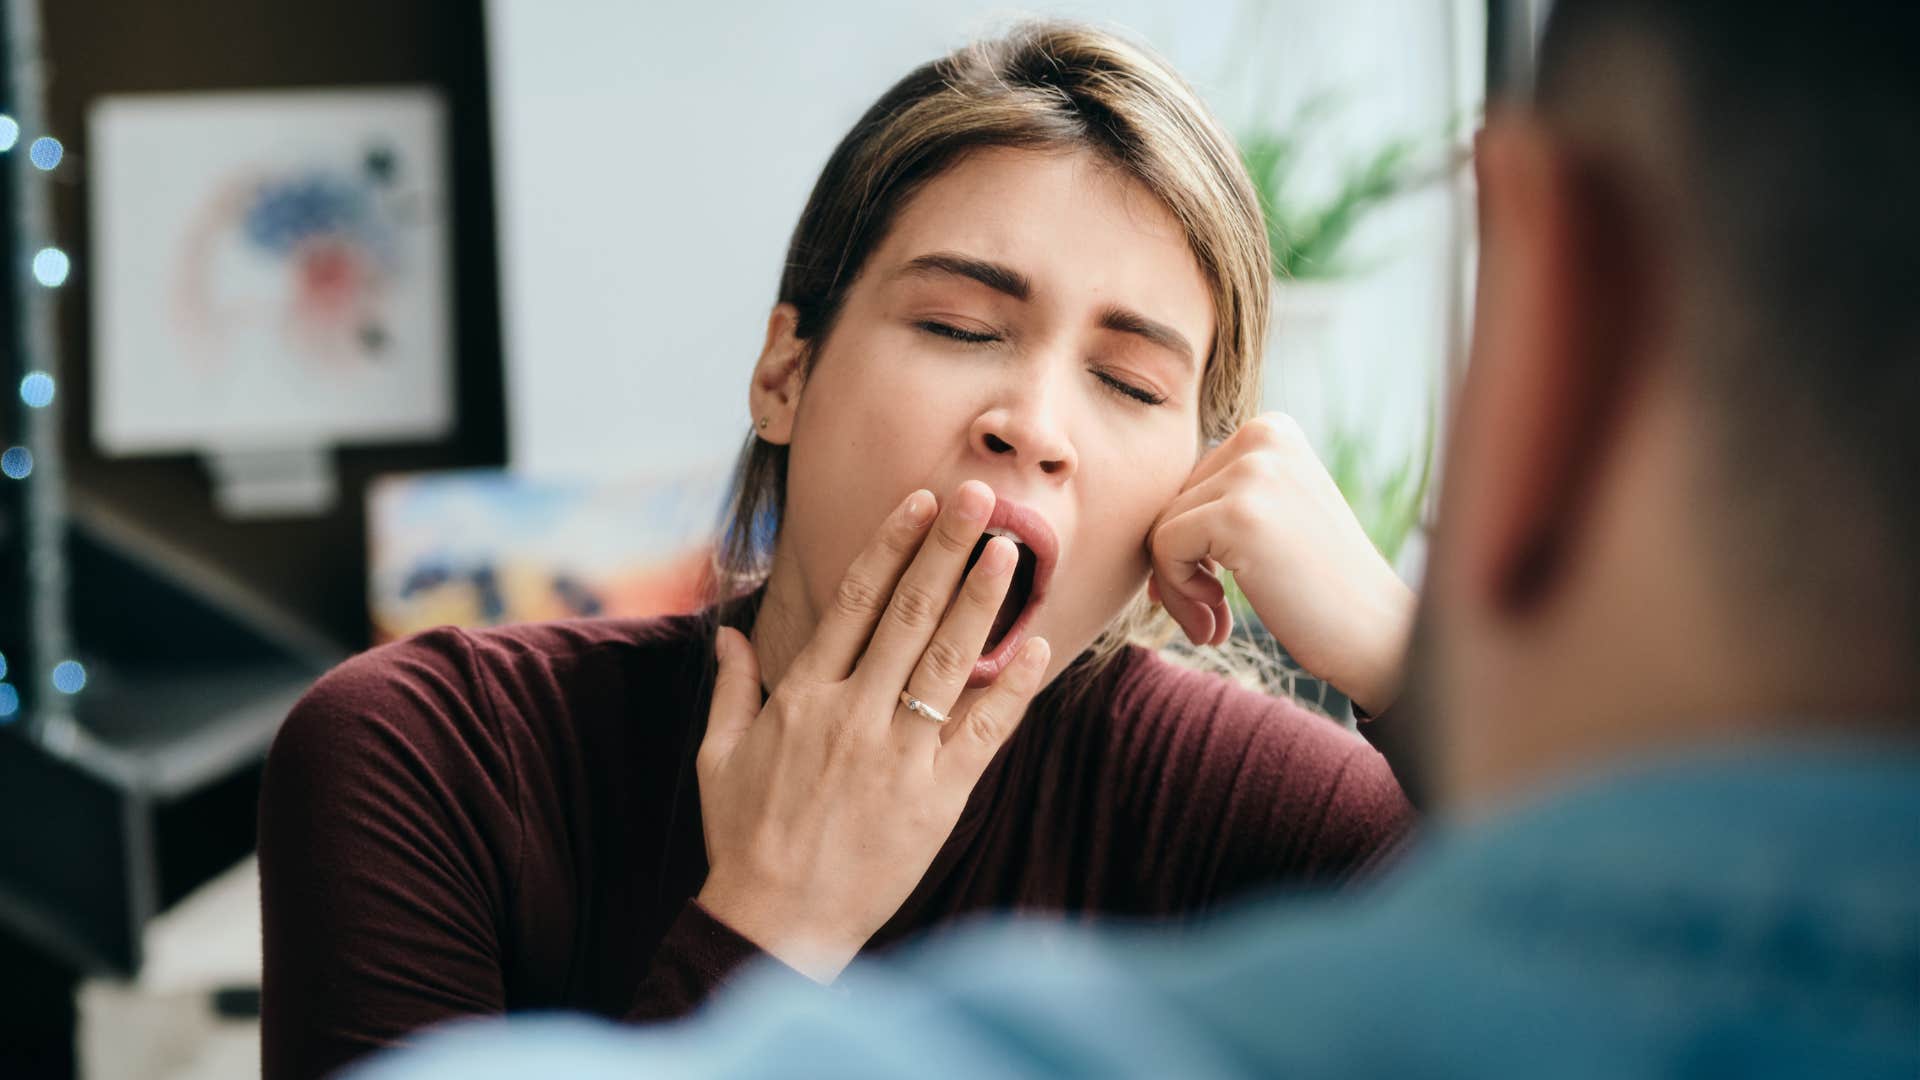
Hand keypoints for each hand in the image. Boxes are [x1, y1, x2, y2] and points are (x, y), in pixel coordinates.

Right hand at [695, 481, 1051, 981]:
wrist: (776, 923)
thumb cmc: (745, 838)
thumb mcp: (719, 757)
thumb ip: (732, 689)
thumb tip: (727, 634)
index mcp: (803, 697)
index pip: (856, 602)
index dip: (892, 545)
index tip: (920, 500)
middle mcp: (852, 714)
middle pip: (909, 614)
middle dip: (948, 549)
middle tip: (982, 496)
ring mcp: (896, 754)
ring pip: (949, 660)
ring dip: (983, 600)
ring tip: (1013, 551)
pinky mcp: (936, 797)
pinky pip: (982, 731)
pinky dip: (1012, 688)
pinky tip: (1038, 647)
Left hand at [1147, 413, 1415, 716]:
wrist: (1377, 637)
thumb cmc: (1319, 590)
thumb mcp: (1271, 519)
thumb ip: (1214, 502)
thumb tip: (1130, 514)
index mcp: (1271, 430)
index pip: (1186, 482)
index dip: (1187, 543)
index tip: (1214, 588)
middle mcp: (1263, 435)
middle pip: (1168, 501)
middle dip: (1178, 567)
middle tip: (1213, 613)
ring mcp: (1253, 473)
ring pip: (1160, 527)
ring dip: (1176, 588)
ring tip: (1214, 621)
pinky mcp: (1238, 515)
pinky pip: (1163, 548)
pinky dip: (1177, 594)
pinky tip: (1216, 623)